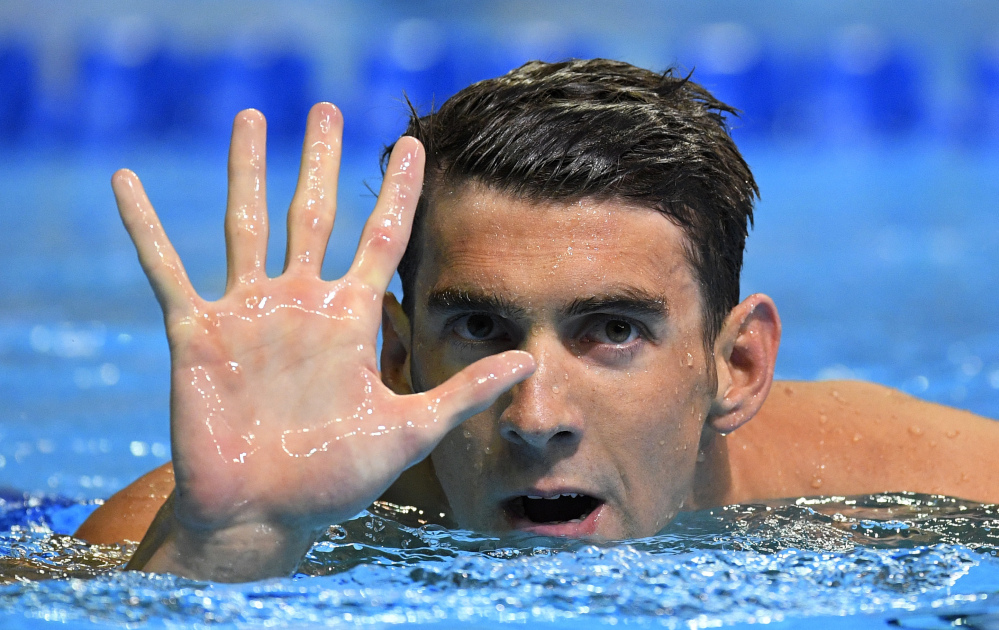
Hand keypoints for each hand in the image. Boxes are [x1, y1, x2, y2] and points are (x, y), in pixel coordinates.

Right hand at [111, 104, 534, 579]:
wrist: (263, 515)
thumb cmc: (335, 479)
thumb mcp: (410, 430)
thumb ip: (464, 392)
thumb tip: (530, 362)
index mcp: (349, 321)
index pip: (381, 239)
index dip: (398, 193)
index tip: (415, 145)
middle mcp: (301, 305)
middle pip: (313, 215)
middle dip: (320, 161)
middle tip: (326, 109)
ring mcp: (247, 314)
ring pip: (245, 224)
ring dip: (246, 170)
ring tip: (250, 117)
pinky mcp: (197, 332)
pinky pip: (166, 269)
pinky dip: (145, 227)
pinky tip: (125, 182)